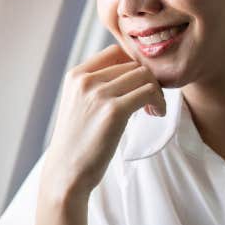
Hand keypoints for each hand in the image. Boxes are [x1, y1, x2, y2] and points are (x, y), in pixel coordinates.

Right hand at [42, 44, 165, 199]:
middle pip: (133, 64)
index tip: (138, 86)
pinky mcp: (114, 111)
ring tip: (153, 110)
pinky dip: (159, 102)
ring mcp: (99, 94)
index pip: (115, 52)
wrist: (66, 172)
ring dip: (156, 91)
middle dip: (147, 81)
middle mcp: (85, 80)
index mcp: (76, 75)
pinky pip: (149, 92)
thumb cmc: (76, 143)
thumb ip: (95, 86)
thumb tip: (129, 72)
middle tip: (149, 103)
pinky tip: (155, 115)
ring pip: (144, 75)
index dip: (134, 66)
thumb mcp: (77, 104)